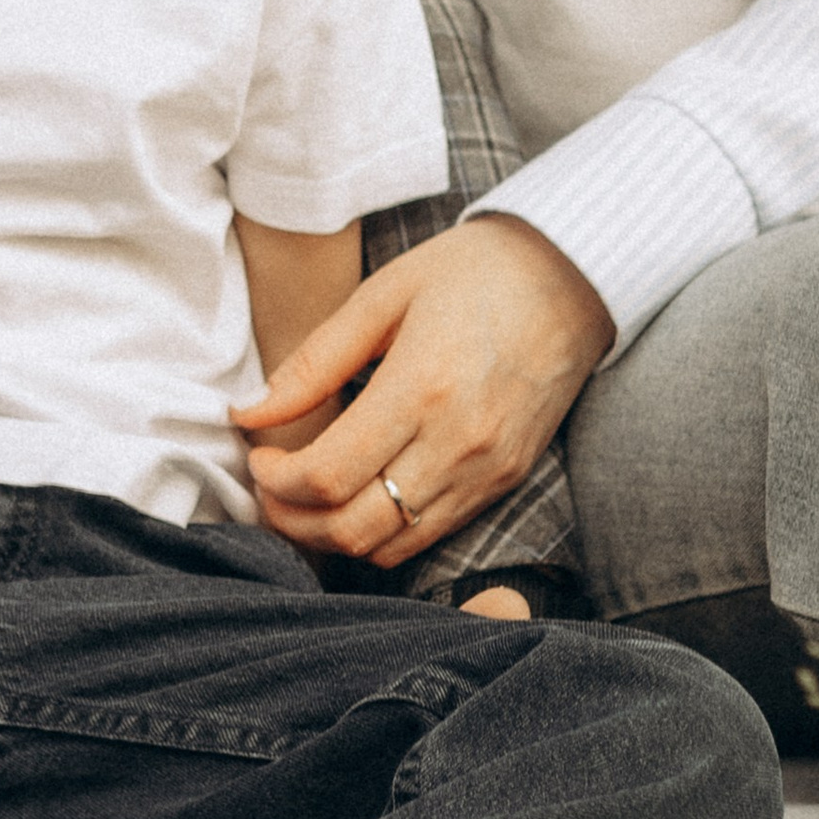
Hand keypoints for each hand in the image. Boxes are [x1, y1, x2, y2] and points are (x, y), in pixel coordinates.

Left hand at [229, 215, 611, 564]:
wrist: (570, 278)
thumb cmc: (472, 272)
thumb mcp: (382, 295)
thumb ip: (313, 362)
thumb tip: (249, 411)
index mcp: (422, 388)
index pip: (328, 475)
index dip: (276, 480)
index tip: (257, 455)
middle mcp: (458, 444)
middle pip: (354, 528)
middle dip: (292, 519)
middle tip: (268, 486)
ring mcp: (486, 472)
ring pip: (390, 547)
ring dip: (331, 536)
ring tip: (302, 496)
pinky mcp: (503, 483)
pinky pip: (428, 536)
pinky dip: (380, 533)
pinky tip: (355, 497)